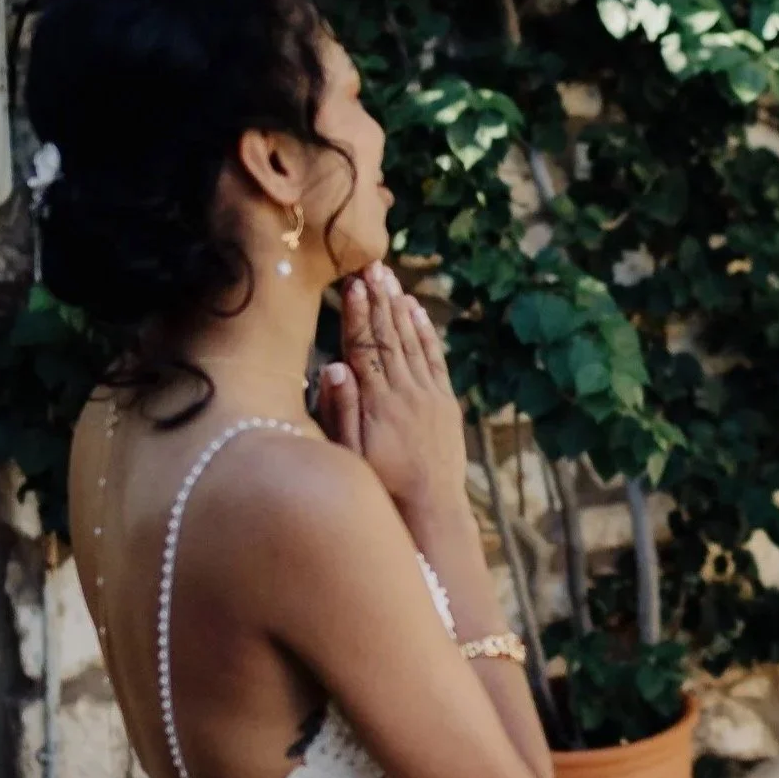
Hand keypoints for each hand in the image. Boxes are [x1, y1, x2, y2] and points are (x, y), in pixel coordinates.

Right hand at [318, 265, 468, 534]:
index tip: (351, 284)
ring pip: (411, 341)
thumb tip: (332, 366)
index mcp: (378, 403)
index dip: (356, 315)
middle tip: (371, 266)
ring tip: (389, 278)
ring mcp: (429, 395)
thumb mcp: (349, 457)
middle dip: (378, 299)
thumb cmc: (381, 490)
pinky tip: (416, 311)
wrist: (431, 512)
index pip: (364, 347)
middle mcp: (406, 392)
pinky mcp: (445, 402)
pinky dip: (425, 332)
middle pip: (389, 336)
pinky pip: (434, 358)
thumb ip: (339, 411)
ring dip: (400, 307)